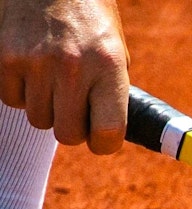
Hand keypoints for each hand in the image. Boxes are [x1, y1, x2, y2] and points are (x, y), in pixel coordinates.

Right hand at [0, 0, 128, 153]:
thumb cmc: (89, 16)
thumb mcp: (115, 49)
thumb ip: (113, 90)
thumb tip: (107, 131)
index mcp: (108, 66)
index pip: (108, 133)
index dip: (104, 143)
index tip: (100, 137)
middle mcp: (72, 67)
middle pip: (68, 135)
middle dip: (72, 128)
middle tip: (75, 109)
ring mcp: (36, 62)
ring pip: (39, 119)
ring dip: (46, 108)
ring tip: (54, 81)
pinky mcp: (7, 58)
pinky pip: (13, 100)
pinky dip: (22, 92)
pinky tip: (33, 70)